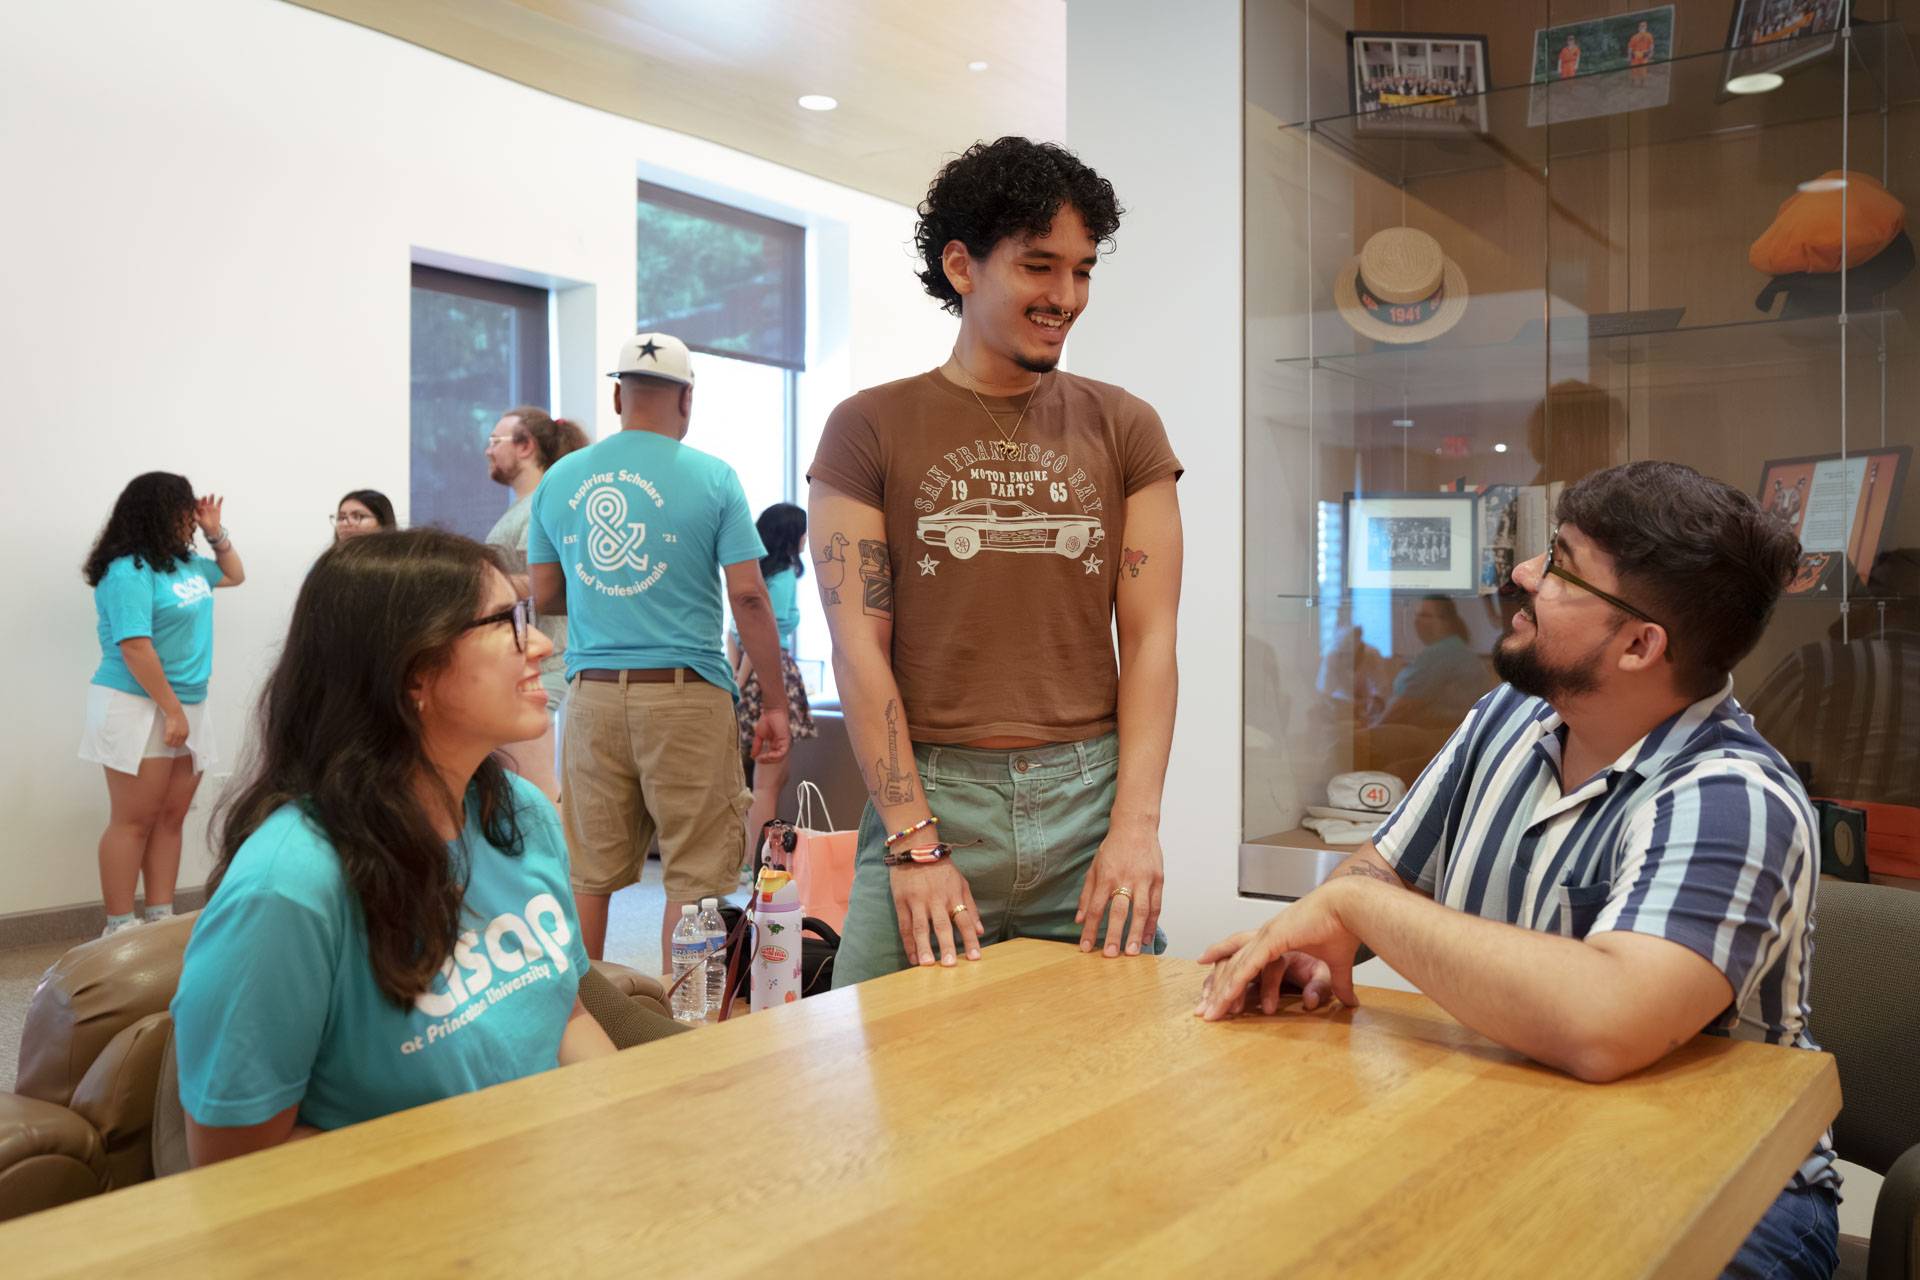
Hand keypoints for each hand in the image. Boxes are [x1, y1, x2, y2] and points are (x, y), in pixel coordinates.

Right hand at [162, 707, 189, 747]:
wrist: (175, 712)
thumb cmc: (179, 717)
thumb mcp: (184, 726)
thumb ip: (182, 732)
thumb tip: (179, 738)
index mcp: (186, 733)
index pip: (182, 743)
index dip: (177, 744)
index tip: (174, 744)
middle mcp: (182, 734)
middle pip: (177, 745)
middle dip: (172, 745)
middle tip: (169, 744)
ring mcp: (176, 734)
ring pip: (171, 744)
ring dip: (168, 744)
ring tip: (167, 742)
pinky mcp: (170, 732)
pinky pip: (167, 740)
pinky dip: (165, 741)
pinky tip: (165, 739)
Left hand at [195, 494, 223, 537]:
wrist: (211, 528)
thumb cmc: (203, 525)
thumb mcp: (199, 521)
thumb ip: (197, 516)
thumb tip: (200, 509)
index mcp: (199, 508)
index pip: (198, 503)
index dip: (198, 502)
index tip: (198, 500)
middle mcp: (205, 506)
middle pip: (204, 501)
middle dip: (204, 498)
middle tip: (204, 496)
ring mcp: (211, 507)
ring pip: (211, 500)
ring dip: (211, 497)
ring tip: (212, 494)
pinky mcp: (217, 508)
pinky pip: (219, 503)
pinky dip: (220, 500)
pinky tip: (221, 496)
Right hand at [751, 706, 789, 763]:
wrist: (772, 711)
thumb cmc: (767, 720)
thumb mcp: (759, 736)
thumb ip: (757, 746)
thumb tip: (753, 756)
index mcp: (776, 744)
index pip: (772, 757)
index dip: (765, 760)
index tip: (757, 759)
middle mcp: (781, 745)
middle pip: (777, 759)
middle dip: (767, 761)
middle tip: (759, 760)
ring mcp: (784, 743)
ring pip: (780, 758)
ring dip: (770, 760)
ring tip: (762, 758)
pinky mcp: (786, 740)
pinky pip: (782, 752)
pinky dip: (775, 756)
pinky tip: (767, 755)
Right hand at [889, 859, 981, 966]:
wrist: (916, 848)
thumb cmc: (942, 868)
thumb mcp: (961, 883)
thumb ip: (971, 907)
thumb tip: (980, 931)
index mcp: (953, 895)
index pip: (964, 921)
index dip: (970, 940)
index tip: (975, 957)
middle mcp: (936, 900)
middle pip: (942, 925)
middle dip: (946, 945)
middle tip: (949, 965)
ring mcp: (917, 901)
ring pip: (920, 927)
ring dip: (923, 947)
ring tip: (926, 965)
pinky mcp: (901, 901)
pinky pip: (904, 925)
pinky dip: (908, 942)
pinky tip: (912, 957)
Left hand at [1075, 824, 1163, 955]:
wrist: (1136, 827)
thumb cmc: (1113, 848)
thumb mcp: (1094, 868)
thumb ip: (1087, 894)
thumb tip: (1079, 919)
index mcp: (1106, 877)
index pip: (1096, 908)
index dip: (1089, 929)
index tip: (1085, 948)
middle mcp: (1125, 879)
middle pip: (1119, 911)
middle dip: (1114, 935)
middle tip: (1110, 955)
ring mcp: (1144, 880)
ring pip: (1141, 911)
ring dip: (1137, 933)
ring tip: (1133, 952)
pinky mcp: (1158, 879)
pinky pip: (1156, 906)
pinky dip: (1152, 923)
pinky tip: (1147, 938)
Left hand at [1194, 880, 1363, 1020]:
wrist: (1350, 907)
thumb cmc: (1344, 929)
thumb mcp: (1335, 965)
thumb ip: (1337, 983)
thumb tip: (1350, 1002)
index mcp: (1276, 939)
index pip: (1243, 960)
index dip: (1229, 976)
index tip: (1215, 993)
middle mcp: (1265, 936)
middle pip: (1231, 965)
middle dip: (1216, 989)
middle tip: (1203, 1011)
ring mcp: (1265, 937)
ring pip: (1236, 968)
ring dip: (1221, 992)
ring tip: (1210, 1013)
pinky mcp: (1272, 939)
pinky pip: (1248, 966)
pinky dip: (1235, 983)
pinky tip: (1224, 997)